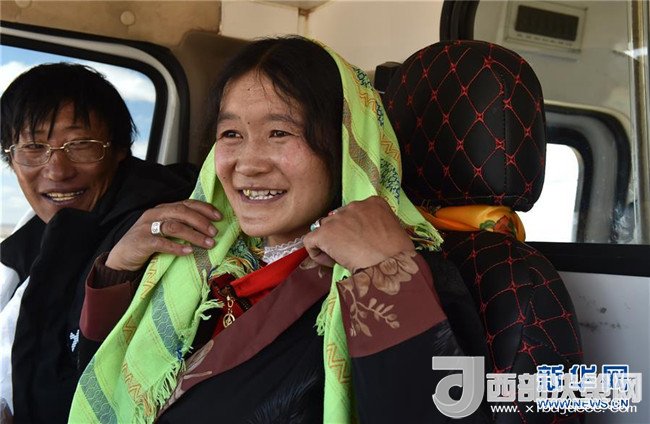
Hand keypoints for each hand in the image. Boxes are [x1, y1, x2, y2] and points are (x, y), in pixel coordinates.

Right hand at [106, 200, 221, 270]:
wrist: (121, 259)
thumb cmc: (148, 244)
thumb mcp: (164, 231)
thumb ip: (180, 225)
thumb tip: (208, 229)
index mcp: (162, 209)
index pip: (186, 203)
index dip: (204, 208)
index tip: (219, 217)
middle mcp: (155, 214)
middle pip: (182, 212)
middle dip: (201, 222)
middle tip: (215, 232)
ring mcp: (146, 227)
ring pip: (174, 226)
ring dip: (194, 235)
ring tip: (208, 243)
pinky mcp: (141, 242)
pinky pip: (161, 243)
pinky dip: (176, 247)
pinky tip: (189, 252)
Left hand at [302, 196, 414, 271]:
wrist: (390, 265)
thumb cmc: (398, 254)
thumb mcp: (393, 230)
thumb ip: (377, 225)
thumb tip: (366, 236)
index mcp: (373, 202)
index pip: (354, 212)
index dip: (355, 229)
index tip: (362, 243)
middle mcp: (354, 205)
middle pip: (338, 219)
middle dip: (341, 236)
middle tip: (352, 252)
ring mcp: (337, 218)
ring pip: (324, 230)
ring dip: (330, 244)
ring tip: (342, 259)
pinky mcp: (324, 233)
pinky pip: (310, 241)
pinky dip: (316, 253)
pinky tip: (330, 262)